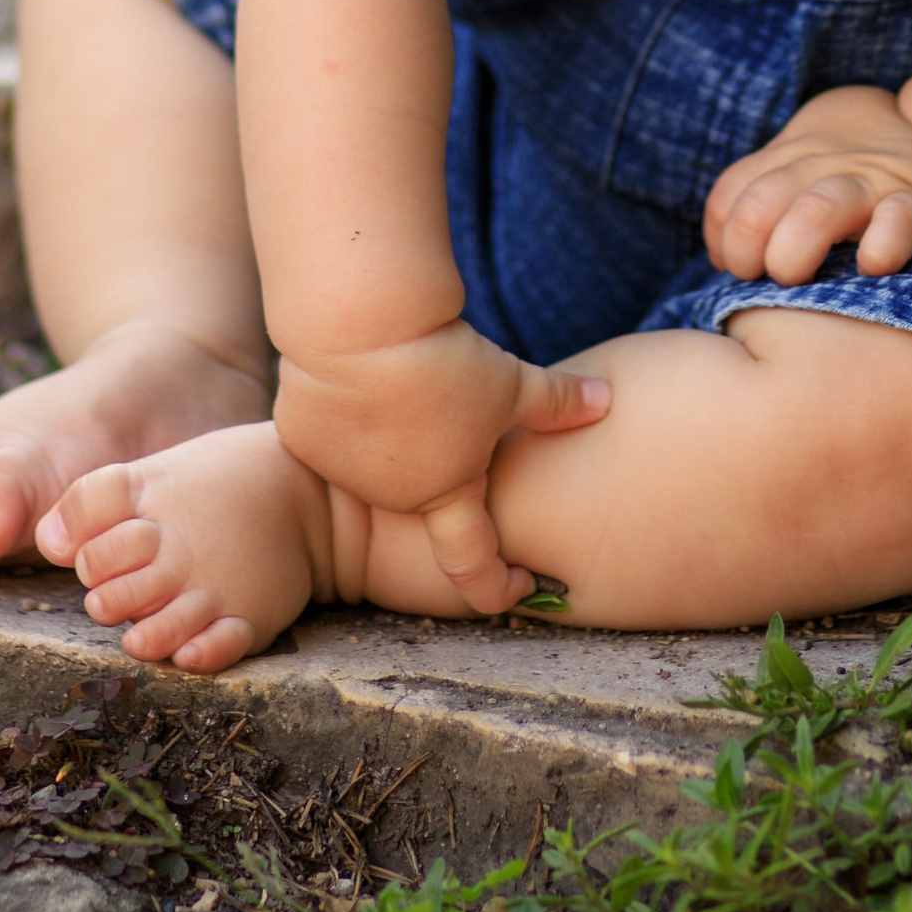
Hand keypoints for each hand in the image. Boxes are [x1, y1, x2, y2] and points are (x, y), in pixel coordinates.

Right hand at [273, 322, 609, 615]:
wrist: (360, 325)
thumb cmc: (443, 360)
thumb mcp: (511, 381)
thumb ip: (559, 402)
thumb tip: (609, 401)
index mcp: (444, 491)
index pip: (473, 563)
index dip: (497, 585)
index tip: (521, 587)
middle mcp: (389, 493)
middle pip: (422, 487)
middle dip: (440, 459)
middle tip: (449, 408)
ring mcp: (340, 467)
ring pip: (374, 454)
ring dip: (392, 432)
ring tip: (403, 380)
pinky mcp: (302, 435)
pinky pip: (333, 426)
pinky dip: (349, 408)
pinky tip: (359, 372)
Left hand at [701, 85, 911, 285]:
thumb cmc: (855, 165)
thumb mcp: (804, 164)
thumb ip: (765, 197)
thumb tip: (723, 259)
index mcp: (789, 158)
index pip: (731, 193)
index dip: (723, 238)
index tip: (739, 268)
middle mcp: (821, 167)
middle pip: (760, 204)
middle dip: (748, 249)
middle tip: (767, 278)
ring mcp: (870, 183)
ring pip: (818, 209)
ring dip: (794, 248)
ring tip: (795, 277)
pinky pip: (898, 219)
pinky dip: (883, 243)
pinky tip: (870, 265)